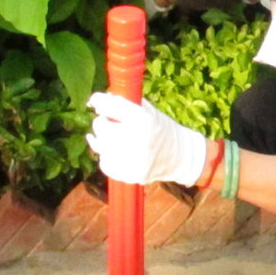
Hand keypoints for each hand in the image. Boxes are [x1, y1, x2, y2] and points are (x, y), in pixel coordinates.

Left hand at [86, 92, 205, 185]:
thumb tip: (100, 100)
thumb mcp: (148, 111)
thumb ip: (125, 104)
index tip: (95, 100)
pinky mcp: (130, 175)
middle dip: (101, 122)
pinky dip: (107, 157)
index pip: (112, 105)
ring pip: (100, 146)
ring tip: (112, 137)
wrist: (180, 156)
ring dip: (102, 140)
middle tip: (107, 121)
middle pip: (102, 127)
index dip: (99, 100)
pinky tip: (116, 152)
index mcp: (144, 119)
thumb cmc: (161, 129)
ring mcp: (134, 160)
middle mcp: (138, 139)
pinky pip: (105, 163)